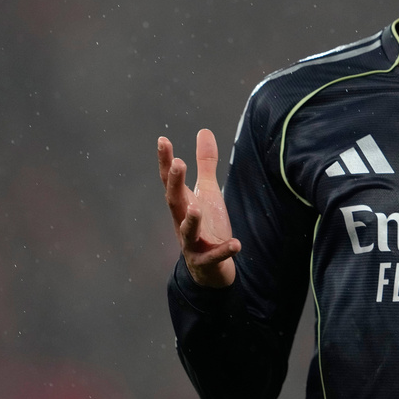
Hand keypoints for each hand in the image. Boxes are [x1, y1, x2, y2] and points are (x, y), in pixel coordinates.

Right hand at [158, 129, 240, 287]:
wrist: (211, 268)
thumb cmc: (206, 225)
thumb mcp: (207, 191)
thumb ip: (205, 163)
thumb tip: (204, 131)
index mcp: (182, 204)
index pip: (170, 180)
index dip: (165, 161)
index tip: (163, 140)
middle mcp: (182, 221)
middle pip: (174, 202)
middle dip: (175, 183)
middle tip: (179, 163)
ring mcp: (192, 243)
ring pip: (187, 232)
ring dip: (191, 221)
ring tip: (196, 208)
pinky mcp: (206, 261)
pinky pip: (214, 256)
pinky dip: (223, 251)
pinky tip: (236, 244)